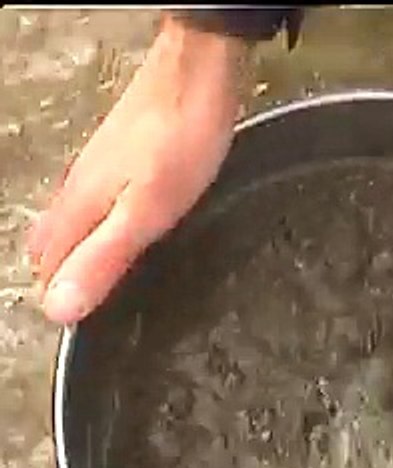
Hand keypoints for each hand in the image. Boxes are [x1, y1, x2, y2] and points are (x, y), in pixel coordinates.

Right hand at [29, 15, 247, 324]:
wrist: (197, 73)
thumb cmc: (178, 139)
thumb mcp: (144, 213)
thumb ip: (103, 258)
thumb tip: (60, 307)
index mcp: (81, 206)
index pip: (50, 266)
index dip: (62, 298)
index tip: (78, 324)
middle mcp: (81, 186)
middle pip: (55, 243)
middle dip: (65, 276)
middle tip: (85, 306)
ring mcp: (101, 166)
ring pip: (75, 219)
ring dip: (82, 250)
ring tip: (98, 276)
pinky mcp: (124, 153)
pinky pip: (99, 198)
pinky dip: (104, 223)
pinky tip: (125, 226)